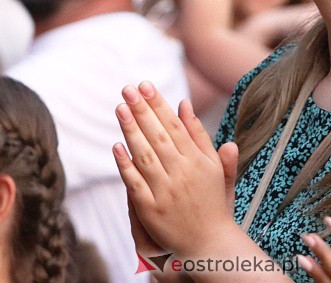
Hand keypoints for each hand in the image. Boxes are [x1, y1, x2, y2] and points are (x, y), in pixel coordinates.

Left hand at [113, 82, 241, 258]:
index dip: (158, 105)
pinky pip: (136, 184)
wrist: (209, 244)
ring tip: (120, 108)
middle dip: (141, 111)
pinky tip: (116, 146)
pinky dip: (126, 165)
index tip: (145, 85)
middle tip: (127, 89)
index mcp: (198, 161)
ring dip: (131, 131)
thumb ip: (200, 135)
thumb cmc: (212, 200)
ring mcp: (166, 192)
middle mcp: (182, 174)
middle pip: (158, 137)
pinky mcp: (151, 210)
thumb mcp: (213, 166)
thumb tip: (184, 104)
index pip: (174, 126)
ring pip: (145, 156)